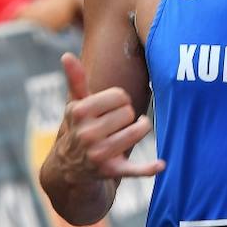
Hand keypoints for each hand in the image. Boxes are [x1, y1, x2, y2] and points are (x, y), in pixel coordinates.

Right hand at [52, 52, 164, 181]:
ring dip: (138, 130)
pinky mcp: (111, 171)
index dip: (120, 100)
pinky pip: (133, 169)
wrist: (70, 167)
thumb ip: (75, 80)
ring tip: (128, 133)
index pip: (119, 95)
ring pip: (137, 131)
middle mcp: (86, 134)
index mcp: (79, 112)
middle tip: (115, 124)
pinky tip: (160, 164)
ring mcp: (99, 154)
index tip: (112, 108)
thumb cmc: (80, 127)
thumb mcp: (76, 105)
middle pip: (129, 113)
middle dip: (127, 116)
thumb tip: (66, 55)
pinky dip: (148, 168)